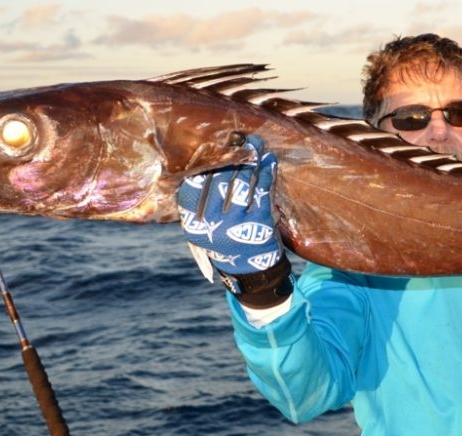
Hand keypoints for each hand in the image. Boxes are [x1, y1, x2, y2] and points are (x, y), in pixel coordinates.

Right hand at [178, 135, 290, 305]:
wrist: (251, 273)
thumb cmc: (226, 240)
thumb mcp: (206, 227)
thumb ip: (202, 201)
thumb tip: (204, 157)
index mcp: (193, 224)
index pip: (192, 185)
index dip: (202, 162)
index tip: (211, 145)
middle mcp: (211, 224)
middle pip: (218, 178)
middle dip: (229, 153)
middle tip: (237, 137)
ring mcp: (235, 225)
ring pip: (241, 181)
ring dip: (250, 157)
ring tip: (255, 143)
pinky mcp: (258, 224)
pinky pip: (262, 189)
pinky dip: (266, 171)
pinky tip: (268, 159)